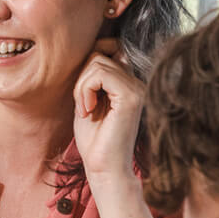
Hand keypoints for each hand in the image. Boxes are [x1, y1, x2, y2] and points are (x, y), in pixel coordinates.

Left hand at [72, 38, 145, 188]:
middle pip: (100, 53)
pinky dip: (84, 91)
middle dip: (81, 78)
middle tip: (82, 105)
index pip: (108, 48)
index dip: (88, 63)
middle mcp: (138, 82)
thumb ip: (90, 77)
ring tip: (85, 110)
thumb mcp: (87, 100)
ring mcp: (137, 87)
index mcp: (129, 82)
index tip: (83, 93)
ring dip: (81, 87)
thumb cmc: (94, 140)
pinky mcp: (131, 96)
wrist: (103, 168)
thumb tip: (87, 50)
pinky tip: (87, 111)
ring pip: (97, 62)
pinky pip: (99, 74)